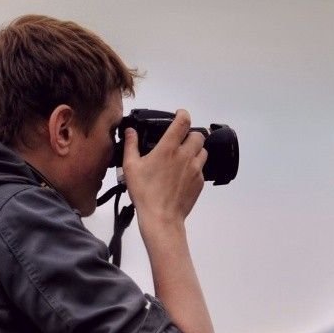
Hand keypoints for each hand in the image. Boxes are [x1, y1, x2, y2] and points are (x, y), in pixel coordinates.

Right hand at [121, 109, 206, 228]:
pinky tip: (183, 175)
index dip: (183, 114)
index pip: (183, 121)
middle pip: (198, 135)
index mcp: (168, 148)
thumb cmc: (145, 193)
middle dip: (190, 134)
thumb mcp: (130, 167)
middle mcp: (185, 155)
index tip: (179, 114)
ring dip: (195, 150)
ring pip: (203, 151)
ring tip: (183, 157)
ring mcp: (195, 169)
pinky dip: (195, 167)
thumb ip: (131, 145)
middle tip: (180, 140)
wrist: (162, 218)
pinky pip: (201, 168)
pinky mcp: (200, 182)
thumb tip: (130, 131)